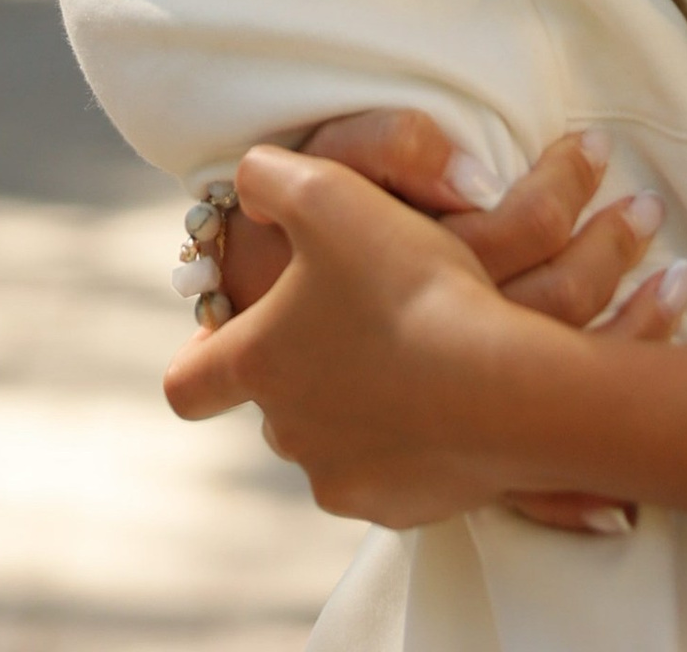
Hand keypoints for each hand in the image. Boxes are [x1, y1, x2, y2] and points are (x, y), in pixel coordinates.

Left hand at [214, 116, 686, 533]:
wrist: (500, 383)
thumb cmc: (405, 285)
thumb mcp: (325, 190)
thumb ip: (266, 179)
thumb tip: (246, 193)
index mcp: (257, 364)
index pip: (186, 383)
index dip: (200, 355)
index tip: (226, 334)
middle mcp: (286, 432)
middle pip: (272, 403)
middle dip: (301, 367)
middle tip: (354, 320)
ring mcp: (341, 477)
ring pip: (329, 439)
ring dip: (353, 405)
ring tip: (406, 359)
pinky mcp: (397, 507)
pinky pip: (386, 472)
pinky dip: (404, 443)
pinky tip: (442, 402)